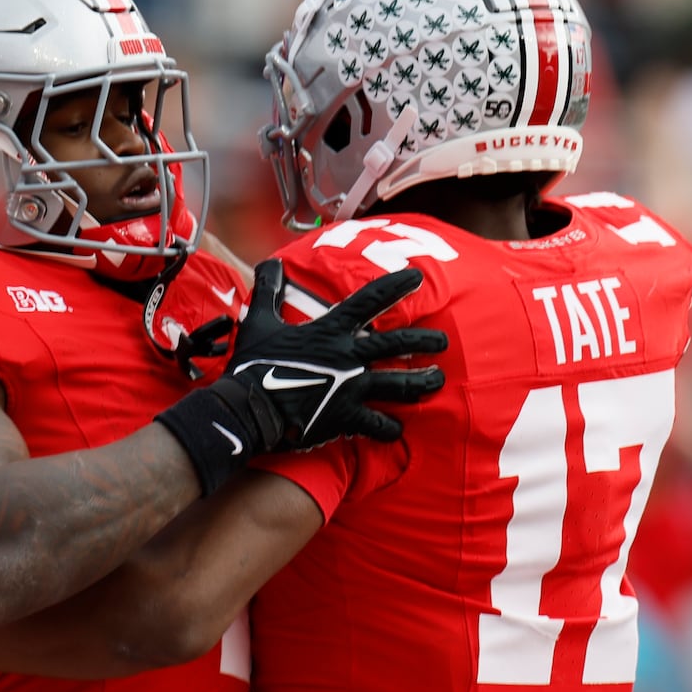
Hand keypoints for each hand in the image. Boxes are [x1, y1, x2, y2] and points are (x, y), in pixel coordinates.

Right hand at [156, 259, 446, 492]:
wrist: (249, 408)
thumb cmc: (254, 364)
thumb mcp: (259, 320)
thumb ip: (269, 290)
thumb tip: (271, 263)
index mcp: (331, 330)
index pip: (370, 300)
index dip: (396, 286)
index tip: (417, 277)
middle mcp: (350, 356)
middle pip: (399, 344)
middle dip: (425, 341)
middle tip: (442, 341)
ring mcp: (352, 388)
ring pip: (401, 384)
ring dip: (422, 383)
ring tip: (437, 380)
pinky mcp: (347, 417)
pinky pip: (379, 424)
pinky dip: (390, 427)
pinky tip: (398, 428)